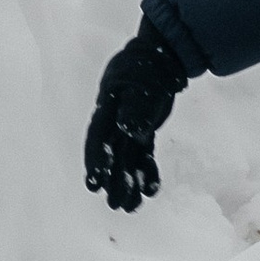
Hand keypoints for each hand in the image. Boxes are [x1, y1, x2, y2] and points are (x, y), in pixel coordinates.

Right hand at [84, 21, 188, 213]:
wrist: (165, 52)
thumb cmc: (151, 62)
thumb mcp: (145, 81)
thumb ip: (138, 105)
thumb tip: (129, 129)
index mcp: (108, 104)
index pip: (99, 136)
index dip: (96, 160)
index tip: (95, 184)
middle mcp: (115, 117)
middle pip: (110, 153)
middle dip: (112, 180)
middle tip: (114, 205)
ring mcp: (129, 124)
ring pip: (126, 158)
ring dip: (128, 182)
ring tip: (130, 208)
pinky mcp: (143, 129)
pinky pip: (142, 154)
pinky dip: (146, 171)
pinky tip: (149, 189)